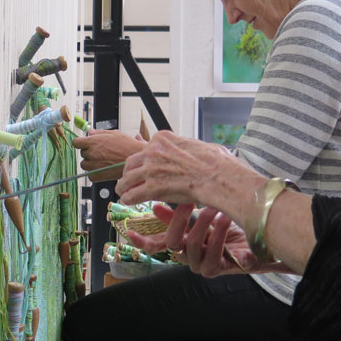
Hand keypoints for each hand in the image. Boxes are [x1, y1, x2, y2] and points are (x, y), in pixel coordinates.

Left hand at [71, 129, 144, 181]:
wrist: (136, 159)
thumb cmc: (127, 145)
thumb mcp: (114, 133)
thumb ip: (99, 133)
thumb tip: (89, 132)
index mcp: (93, 142)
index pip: (76, 142)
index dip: (80, 143)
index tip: (83, 144)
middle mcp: (92, 153)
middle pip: (82, 153)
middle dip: (89, 152)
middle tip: (100, 152)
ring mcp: (94, 165)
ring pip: (84, 165)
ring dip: (90, 163)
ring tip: (102, 161)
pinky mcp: (98, 175)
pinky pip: (89, 175)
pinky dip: (94, 173)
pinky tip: (102, 168)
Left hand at [115, 131, 235, 204]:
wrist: (218, 177)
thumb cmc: (216, 163)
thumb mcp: (199, 145)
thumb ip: (189, 147)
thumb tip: (199, 150)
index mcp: (163, 139)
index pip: (145, 149)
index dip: (143, 161)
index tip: (143, 167)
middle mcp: (153, 151)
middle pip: (131, 162)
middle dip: (130, 172)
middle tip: (129, 180)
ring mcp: (151, 168)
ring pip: (128, 178)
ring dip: (124, 186)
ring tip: (122, 192)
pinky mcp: (151, 187)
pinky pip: (132, 194)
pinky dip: (128, 199)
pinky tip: (128, 202)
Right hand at [128, 203, 293, 277]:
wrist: (256, 243)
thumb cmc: (226, 229)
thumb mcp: (199, 218)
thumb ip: (178, 216)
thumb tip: (155, 205)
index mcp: (180, 246)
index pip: (154, 247)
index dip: (141, 241)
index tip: (129, 230)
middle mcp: (187, 259)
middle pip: (172, 242)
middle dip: (180, 219)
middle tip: (189, 200)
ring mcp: (200, 266)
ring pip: (193, 244)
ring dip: (204, 223)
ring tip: (214, 207)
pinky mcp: (217, 270)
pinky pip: (213, 252)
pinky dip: (219, 233)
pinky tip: (225, 219)